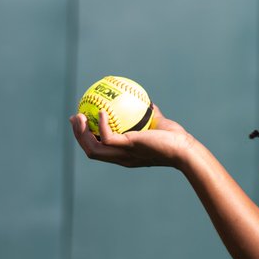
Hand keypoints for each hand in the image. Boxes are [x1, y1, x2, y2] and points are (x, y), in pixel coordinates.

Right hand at [70, 104, 196, 169]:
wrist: (184, 148)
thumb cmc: (174, 138)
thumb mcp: (158, 124)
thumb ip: (150, 115)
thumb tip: (146, 101)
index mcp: (124, 154)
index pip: (100, 149)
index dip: (87, 138)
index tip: (82, 123)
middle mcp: (120, 157)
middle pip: (90, 150)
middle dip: (78, 135)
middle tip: (75, 117)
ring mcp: (123, 154)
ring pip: (93, 148)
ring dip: (81, 133)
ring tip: (79, 116)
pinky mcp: (128, 147)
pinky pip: (108, 137)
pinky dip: (102, 125)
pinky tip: (101, 112)